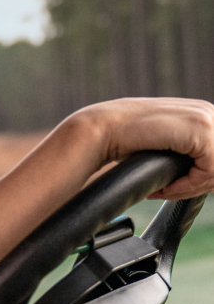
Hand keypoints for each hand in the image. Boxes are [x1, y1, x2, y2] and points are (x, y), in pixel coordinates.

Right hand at [76, 98, 213, 199]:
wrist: (101, 129)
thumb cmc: (122, 139)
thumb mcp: (160, 142)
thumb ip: (182, 149)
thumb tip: (198, 172)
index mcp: (201, 113)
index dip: (200, 179)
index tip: (172, 188)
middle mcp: (208, 111)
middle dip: (198, 184)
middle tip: (168, 192)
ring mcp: (205, 118)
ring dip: (192, 187)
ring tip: (165, 191)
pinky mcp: (200, 129)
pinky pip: (210, 170)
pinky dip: (189, 185)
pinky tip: (165, 187)